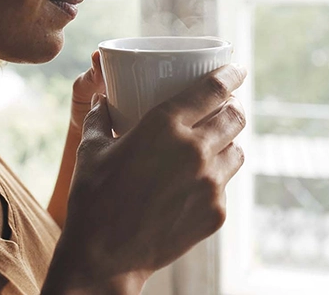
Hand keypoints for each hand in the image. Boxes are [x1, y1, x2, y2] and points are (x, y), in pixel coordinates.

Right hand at [43, 64, 247, 293]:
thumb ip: (99, 116)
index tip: (237, 69)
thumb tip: (103, 96)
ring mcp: (210, 183)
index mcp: (165, 126)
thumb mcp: (91, 149)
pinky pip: (226, 185)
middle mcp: (195, 150)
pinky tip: (198, 183)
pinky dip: (216, 179)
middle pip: (235, 116)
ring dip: (229, 143)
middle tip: (225, 106)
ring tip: (214, 144)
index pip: (215, 89)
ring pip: (237, 150)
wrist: (104, 258)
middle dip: (234, 106)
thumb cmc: (93, 199)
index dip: (232, 75)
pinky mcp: (216, 211)